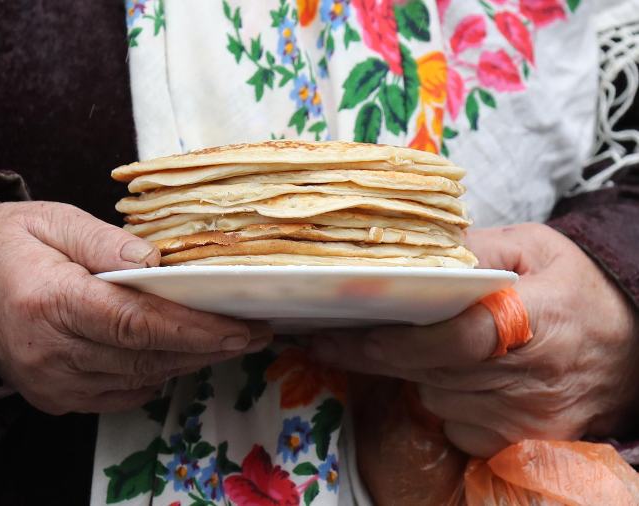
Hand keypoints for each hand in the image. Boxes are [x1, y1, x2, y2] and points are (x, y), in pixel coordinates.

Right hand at [0, 201, 270, 413]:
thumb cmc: (6, 245)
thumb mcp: (52, 220)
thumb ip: (104, 241)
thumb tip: (154, 261)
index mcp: (51, 300)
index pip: (137, 323)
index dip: (196, 329)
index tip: (243, 329)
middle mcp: (51, 351)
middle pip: (147, 356)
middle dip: (207, 347)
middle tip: (253, 333)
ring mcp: (51, 381)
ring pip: (139, 379)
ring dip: (187, 361)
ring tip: (225, 340)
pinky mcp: (53, 396)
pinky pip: (119, 395)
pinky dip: (153, 375)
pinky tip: (175, 354)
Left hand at [311, 223, 637, 456]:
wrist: (633, 344)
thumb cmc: (578, 289)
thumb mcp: (534, 246)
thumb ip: (475, 248)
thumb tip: (415, 256)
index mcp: (533, 320)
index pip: (449, 339)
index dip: (386, 341)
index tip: (331, 334)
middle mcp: (528, 378)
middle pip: (426, 372)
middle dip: (375, 354)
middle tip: (330, 335)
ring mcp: (526, 418)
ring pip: (435, 398)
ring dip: (418, 373)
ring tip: (427, 343)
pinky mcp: (524, 442)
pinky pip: (455, 425)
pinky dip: (447, 401)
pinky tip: (464, 377)